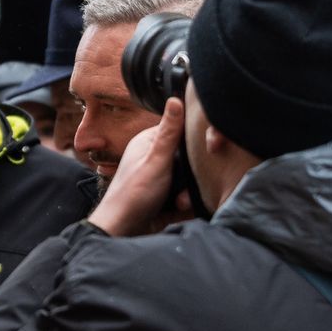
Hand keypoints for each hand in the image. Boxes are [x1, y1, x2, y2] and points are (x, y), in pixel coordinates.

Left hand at [90, 98, 185, 236]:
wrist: (122, 232)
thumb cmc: (133, 194)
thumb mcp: (156, 160)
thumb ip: (169, 132)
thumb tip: (175, 98)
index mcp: (148, 141)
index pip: (180, 131)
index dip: (194, 140)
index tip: (209, 148)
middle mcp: (154, 157)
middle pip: (187, 157)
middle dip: (193, 174)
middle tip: (187, 187)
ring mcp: (160, 178)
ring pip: (189, 178)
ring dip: (189, 192)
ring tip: (180, 202)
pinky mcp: (165, 197)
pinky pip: (186, 196)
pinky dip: (186, 204)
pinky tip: (180, 210)